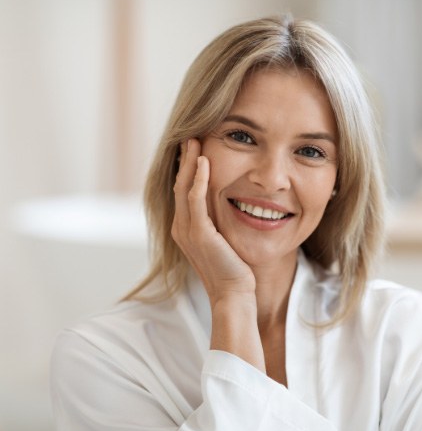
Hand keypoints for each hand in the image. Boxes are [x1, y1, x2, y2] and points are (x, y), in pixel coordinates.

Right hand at [171, 139, 255, 306]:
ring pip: (184, 188)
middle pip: (178, 185)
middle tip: (190, 137)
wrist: (233, 293)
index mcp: (185, 228)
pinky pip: (196, 200)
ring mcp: (187, 231)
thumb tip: (226, 204)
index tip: (194, 149)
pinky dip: (199, 179)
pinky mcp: (200, 234)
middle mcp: (181, 228)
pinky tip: (204, 162)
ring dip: (189, 163)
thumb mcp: (222, 240)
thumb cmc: (233, 269)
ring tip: (194, 141)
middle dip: (184, 160)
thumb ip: (217, 222)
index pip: (182, 191)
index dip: (186, 169)